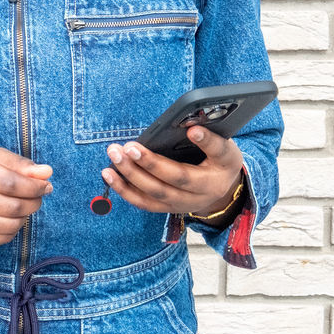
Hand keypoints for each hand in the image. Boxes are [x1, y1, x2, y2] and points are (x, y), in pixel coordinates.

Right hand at [0, 147, 53, 246]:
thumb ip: (19, 164)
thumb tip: (46, 173)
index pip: (9, 183)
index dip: (34, 186)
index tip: (45, 185)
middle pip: (11, 206)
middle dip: (33, 202)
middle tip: (38, 196)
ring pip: (8, 225)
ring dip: (25, 217)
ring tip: (23, 206)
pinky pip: (0, 239)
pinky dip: (13, 230)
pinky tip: (10, 218)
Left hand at [101, 123, 243, 219]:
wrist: (220, 192)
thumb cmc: (219, 163)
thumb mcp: (224, 148)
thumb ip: (211, 138)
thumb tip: (191, 125)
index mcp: (220, 170)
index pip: (216, 154)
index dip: (206, 142)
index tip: (193, 130)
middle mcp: (201, 192)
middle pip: (175, 179)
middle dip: (150, 163)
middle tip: (130, 146)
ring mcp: (181, 203)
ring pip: (154, 193)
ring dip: (130, 175)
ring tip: (114, 155)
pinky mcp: (166, 207)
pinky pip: (143, 202)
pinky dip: (124, 189)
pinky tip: (109, 173)